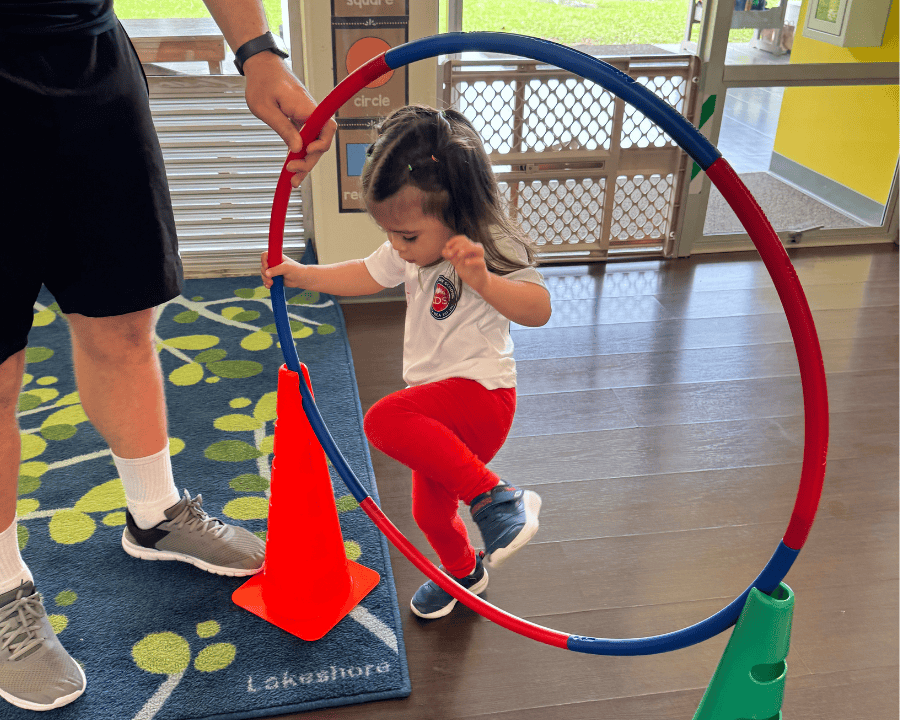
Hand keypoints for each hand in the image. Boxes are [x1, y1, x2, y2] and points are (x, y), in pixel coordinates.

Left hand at [243, 53, 336, 186]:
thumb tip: (296, 148)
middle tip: (293, 174)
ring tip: (292, 178)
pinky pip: (306, 138)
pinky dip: (300, 152)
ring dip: (305, 160)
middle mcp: (311, 113)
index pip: (327, 128)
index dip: (321, 144)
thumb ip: (283, 128)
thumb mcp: (266, 108)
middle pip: (320, 142)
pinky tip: (293, 164)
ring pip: (313, 143)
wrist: (261, 65)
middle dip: (309, 161)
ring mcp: (307, 117)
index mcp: (305, 107)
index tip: (306, 153)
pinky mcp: (301, 119)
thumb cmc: (262, 81)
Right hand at [261, 251, 305, 288]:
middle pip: (263, 267)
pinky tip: (270, 286)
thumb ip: (276, 270)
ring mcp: (273, 271)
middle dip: (264, 273)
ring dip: (265, 280)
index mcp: (276, 257)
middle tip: (270, 278)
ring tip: (272, 283)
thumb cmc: (296, 270)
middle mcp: (273, 263)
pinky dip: (266, 284)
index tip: (266, 266)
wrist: (301, 279)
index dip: (263, 260)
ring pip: (264, 275)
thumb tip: (266, 273)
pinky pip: (266, 281)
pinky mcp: (274, 278)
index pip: (265, 255)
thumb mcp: (286, 268)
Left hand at [442, 235, 491, 294]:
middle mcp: (475, 250)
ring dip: (467, 249)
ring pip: (478, 248)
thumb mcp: (455, 262)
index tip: (447, 246)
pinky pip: (480, 261)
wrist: (475, 282)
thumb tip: (444, 250)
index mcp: (469, 247)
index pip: (463, 239)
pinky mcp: (482, 266)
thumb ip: (449, 256)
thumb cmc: (467, 270)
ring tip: (459, 255)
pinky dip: (472, 261)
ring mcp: (480, 258)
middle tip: (450, 254)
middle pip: (468, 242)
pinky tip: (465, 263)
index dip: (454, 240)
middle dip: (457, 246)